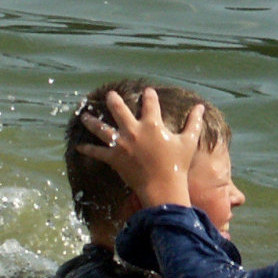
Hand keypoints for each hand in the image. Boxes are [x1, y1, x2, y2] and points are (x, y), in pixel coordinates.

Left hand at [81, 87, 198, 208]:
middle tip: (109, 94)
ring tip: (83, 115)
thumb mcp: (188, 141)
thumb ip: (193, 122)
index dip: (149, 96)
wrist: (162, 186)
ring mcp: (121, 144)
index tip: (147, 91)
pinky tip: (78, 145)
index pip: (150, 104)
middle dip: (113, 100)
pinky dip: (87, 149)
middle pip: (119, 110)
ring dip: (91, 121)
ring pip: (101, 128)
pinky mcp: (113, 158)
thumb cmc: (177, 164)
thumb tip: (200, 107)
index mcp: (152, 125)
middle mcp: (134, 131)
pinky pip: (96, 152)